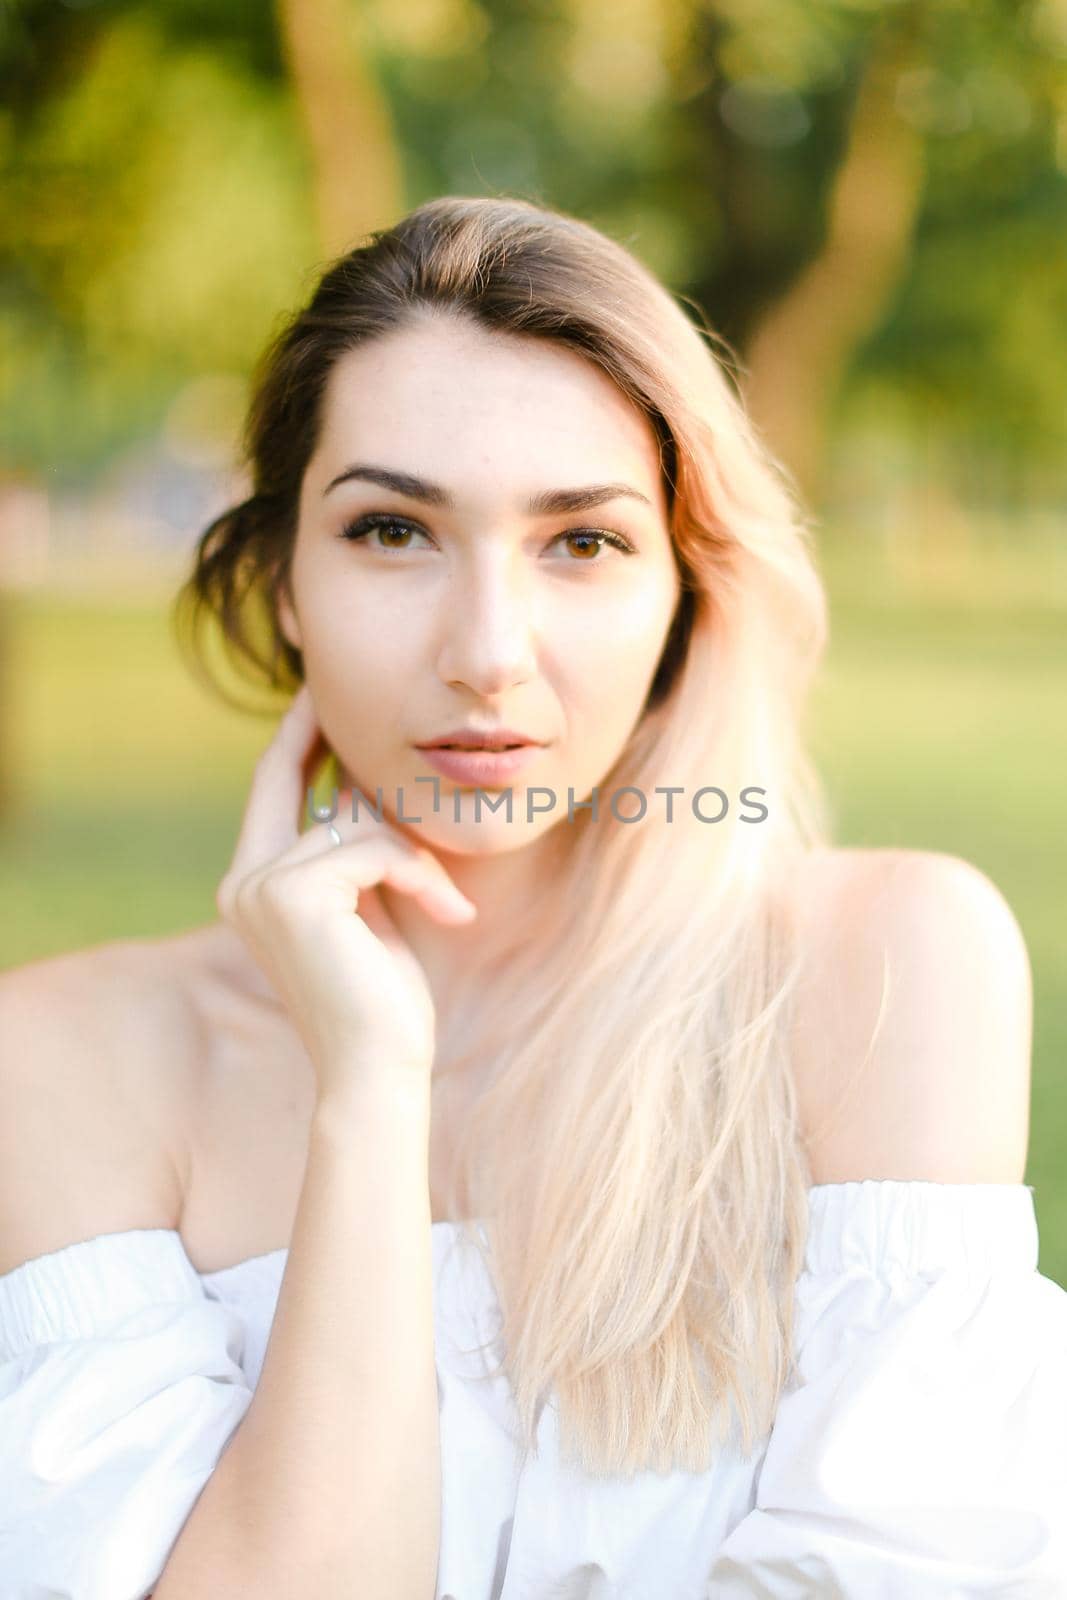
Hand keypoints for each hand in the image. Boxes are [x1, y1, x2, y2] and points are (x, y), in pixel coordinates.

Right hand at [215, 684, 476, 1097]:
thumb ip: (358, 847)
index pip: (270, 788)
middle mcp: (244, 882)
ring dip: (415, 855)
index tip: (321, 695)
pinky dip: (421, 874)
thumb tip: (370, 778)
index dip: (295, 736)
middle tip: (342, 697)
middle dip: (325, 734)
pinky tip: (450, 913)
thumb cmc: (383, 997)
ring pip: (356, 820)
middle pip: (289, 777)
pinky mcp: (295, 894)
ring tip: (448, 902)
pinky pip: (376, 848)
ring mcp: (261, 887)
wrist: (378, 1068)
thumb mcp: (371, 905)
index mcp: (254, 885)